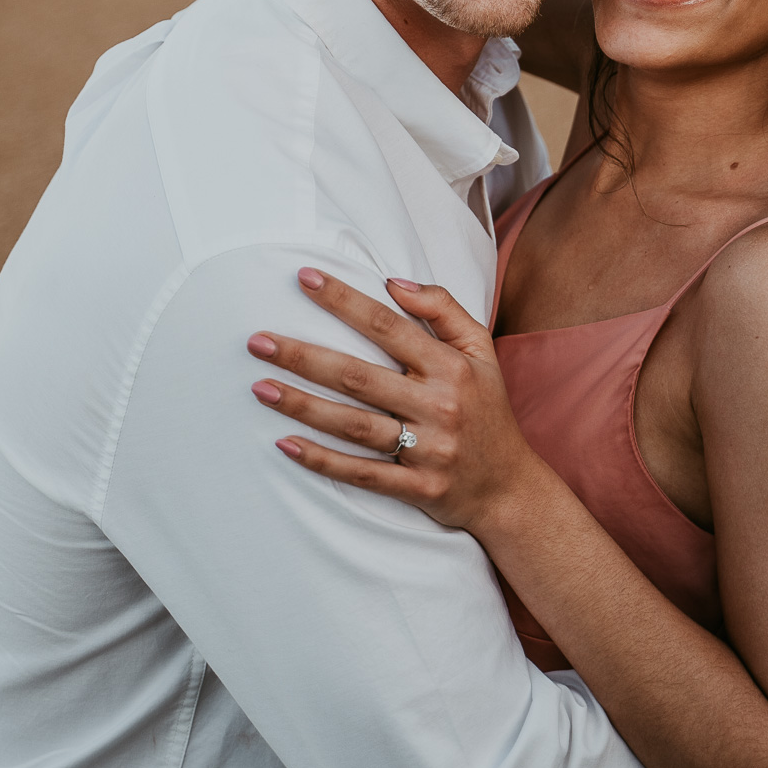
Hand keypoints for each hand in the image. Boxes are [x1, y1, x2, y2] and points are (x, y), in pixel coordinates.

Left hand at [246, 269, 544, 531]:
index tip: (303, 279)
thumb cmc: (487, 409)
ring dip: (303, 406)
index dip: (343, 301)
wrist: (510, 488)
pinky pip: (361, 474)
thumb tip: (394, 282)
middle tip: (257, 342)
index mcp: (451, 367)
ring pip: (353, 426)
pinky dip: (322, 461)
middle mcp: (438, 405)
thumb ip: (444, 309)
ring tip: (260, 387)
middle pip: (359, 376)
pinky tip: (285, 445)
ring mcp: (427, 450)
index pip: (387, 325)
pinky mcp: (417, 488)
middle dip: (304, 357)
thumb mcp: (481, 351)